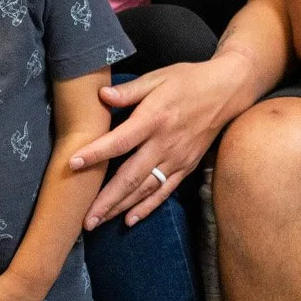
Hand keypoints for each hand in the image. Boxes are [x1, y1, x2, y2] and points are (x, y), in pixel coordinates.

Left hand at [70, 56, 241, 227]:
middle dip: (105, 200)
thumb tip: (102, 95)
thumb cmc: (188, 80)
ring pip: (144, 189)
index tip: (73, 163)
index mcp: (154, 119)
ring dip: (120, 208)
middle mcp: (164, 143)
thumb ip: (129, 90)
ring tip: (98, 222)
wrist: (227, 91)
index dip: (96, 153)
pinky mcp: (187, 166)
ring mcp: (177, 158)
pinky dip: (147, 207)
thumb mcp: (158, 77)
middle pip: (130, 177)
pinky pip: (165, 191)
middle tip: (84, 218)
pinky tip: (131, 220)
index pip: (120, 141)